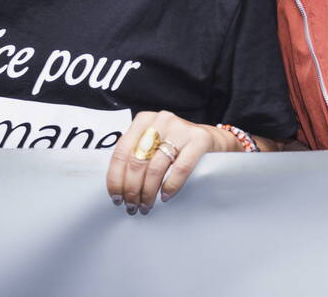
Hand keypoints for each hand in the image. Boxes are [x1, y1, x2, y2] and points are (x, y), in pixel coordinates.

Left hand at [105, 111, 227, 213]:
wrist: (211, 139)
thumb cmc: (176, 145)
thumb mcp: (153, 142)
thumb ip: (136, 154)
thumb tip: (117, 187)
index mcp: (143, 120)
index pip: (121, 152)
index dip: (116, 178)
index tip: (116, 197)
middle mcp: (160, 121)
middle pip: (137, 161)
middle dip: (132, 189)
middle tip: (132, 206)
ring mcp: (180, 129)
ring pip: (155, 168)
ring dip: (148, 192)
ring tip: (146, 205)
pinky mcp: (199, 140)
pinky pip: (180, 168)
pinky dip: (170, 186)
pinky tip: (165, 196)